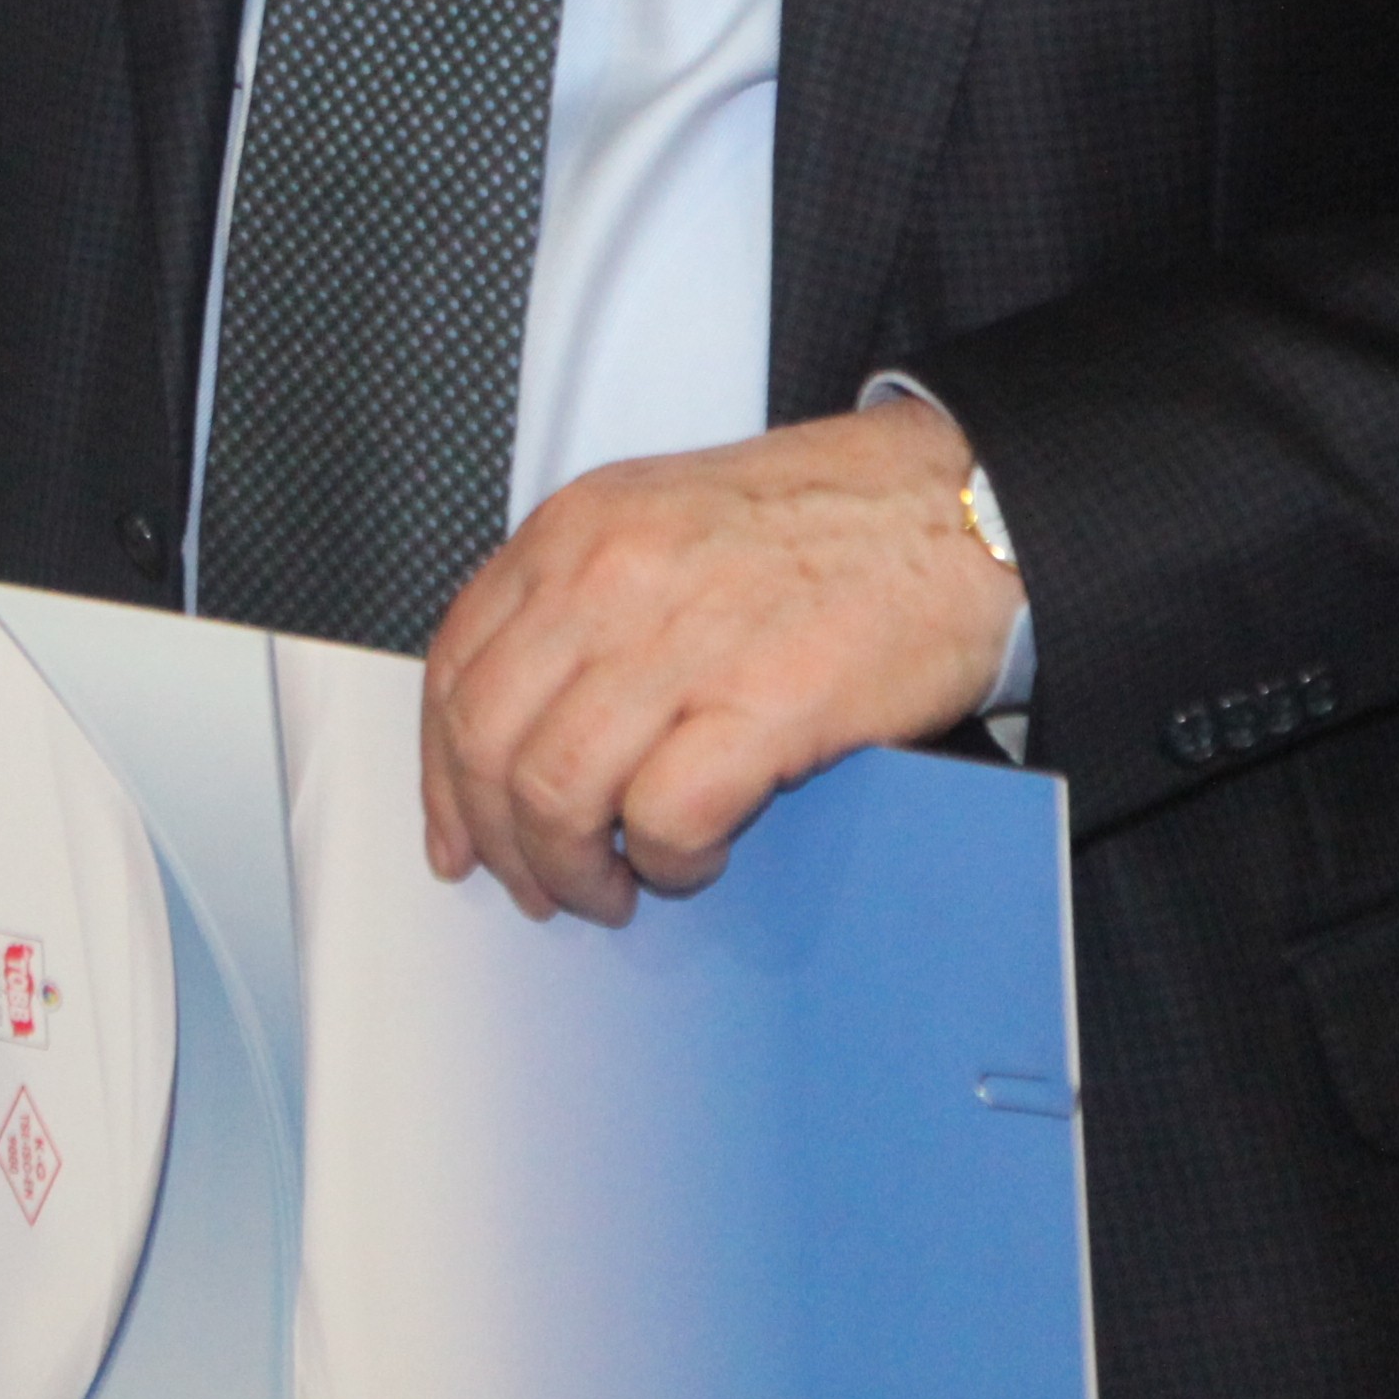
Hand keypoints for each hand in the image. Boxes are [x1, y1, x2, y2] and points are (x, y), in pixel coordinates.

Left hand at [418, 395, 1020, 928]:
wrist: (958, 508)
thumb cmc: (827, 522)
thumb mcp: (663, 520)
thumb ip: (583, 601)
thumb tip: (524, 727)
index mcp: (576, 530)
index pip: (452, 664)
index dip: (440, 771)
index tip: (457, 833)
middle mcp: (609, 575)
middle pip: (485, 736)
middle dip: (497, 837)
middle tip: (536, 884)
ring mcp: (681, 638)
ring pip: (554, 788)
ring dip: (570, 868)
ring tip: (611, 890)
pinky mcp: (763, 703)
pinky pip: (662, 818)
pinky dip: (665, 862)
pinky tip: (691, 862)